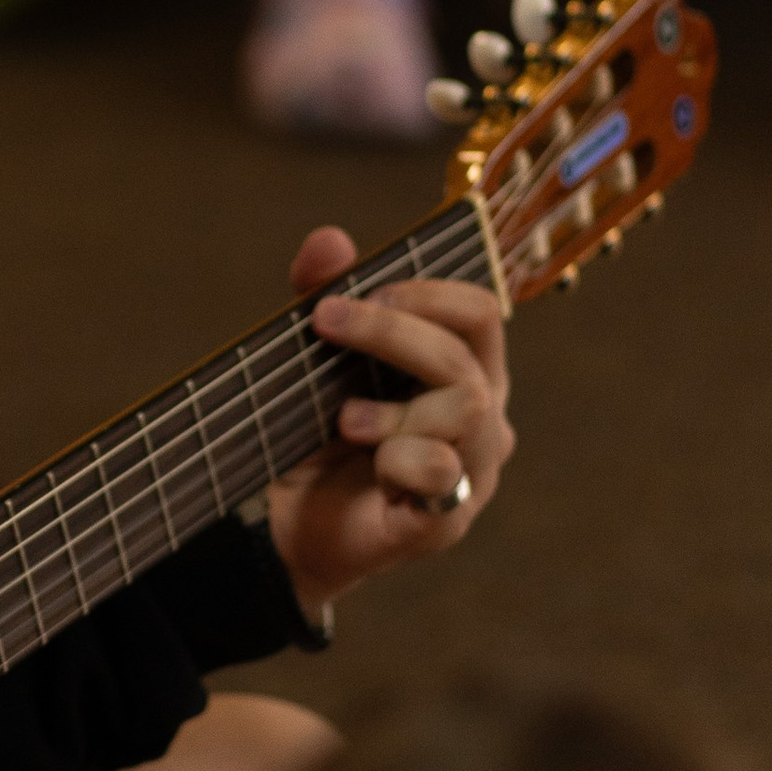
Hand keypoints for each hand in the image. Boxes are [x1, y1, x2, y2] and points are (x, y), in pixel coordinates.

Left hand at [262, 227, 513, 616]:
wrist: (288, 530)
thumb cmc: (318, 440)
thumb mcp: (313, 364)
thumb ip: (320, 298)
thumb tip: (329, 240)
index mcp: (464, 373)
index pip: (478, 312)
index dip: (426, 291)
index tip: (362, 288)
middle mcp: (483, 420)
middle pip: (463, 356)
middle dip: (390, 329)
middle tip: (324, 321)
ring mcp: (473, 473)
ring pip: (465, 409)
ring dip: (393, 406)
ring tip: (344, 420)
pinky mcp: (448, 520)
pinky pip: (443, 472)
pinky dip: (398, 459)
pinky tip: (369, 466)